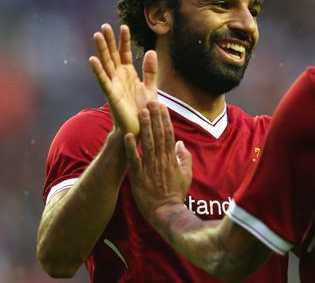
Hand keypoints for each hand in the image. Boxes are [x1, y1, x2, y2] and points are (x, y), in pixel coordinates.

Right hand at [89, 23, 157, 134]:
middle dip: (109, 40)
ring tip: (96, 35)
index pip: (125, 53)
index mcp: (129, 74)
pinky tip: (92, 59)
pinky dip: (97, 70)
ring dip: (101, 50)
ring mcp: (114, 85)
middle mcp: (119, 77)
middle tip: (104, 26)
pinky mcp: (111, 95)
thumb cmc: (144, 110)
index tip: (124, 26)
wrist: (140, 128)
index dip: (124, 40)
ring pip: (106, 64)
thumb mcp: (151, 87)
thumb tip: (151, 51)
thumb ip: (151, 70)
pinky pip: (103, 80)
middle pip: (113, 55)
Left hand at [124, 101, 192, 226]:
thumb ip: (185, 158)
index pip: (169, 135)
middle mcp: (161, 160)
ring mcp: (150, 168)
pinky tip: (127, 135)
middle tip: (151, 102)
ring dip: (145, 127)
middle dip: (155, 118)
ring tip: (141, 112)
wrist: (167, 212)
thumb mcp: (186, 175)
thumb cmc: (176, 194)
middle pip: (159, 135)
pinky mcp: (139, 176)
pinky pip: (134, 160)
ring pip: (148, 143)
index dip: (165, 119)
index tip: (162, 106)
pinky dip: (131, 147)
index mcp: (172, 159)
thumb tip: (182, 143)